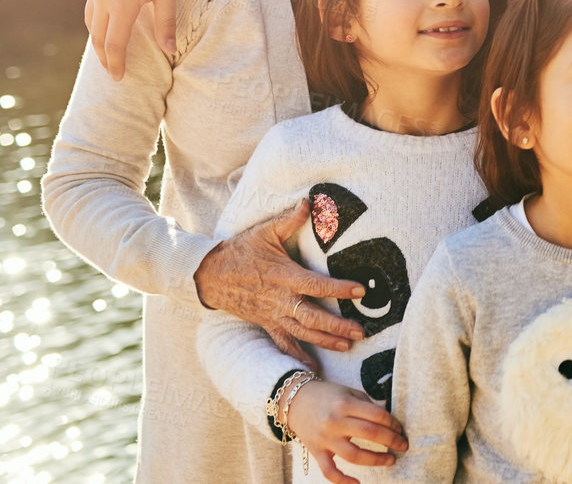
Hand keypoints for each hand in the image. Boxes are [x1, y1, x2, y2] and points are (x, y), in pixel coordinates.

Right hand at [85, 0, 179, 78]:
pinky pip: (91, 4)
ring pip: (91, 20)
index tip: (120, 78)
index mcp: (122, 4)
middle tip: (113, 71)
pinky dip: (96, 19)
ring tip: (108, 51)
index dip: (116, 63)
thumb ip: (167, 21)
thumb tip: (170, 50)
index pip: (115, 44)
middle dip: (105, 57)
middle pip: (98, 36)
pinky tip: (106, 22)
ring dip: (98, 38)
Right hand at [194, 199, 367, 368]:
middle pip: (313, 316)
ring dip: (326, 341)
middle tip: (361, 331)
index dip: (339, 289)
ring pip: (303, 333)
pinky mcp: (266, 324)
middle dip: (338, 326)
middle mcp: (281, 300)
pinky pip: (283, 344)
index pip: (317, 285)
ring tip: (349, 346)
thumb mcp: (265, 232)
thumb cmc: (241, 251)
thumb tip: (310, 201)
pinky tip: (312, 370)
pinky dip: (297, 357)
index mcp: (284, 276)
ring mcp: (273, 315)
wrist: (210, 276)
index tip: (360, 291)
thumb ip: (290, 220)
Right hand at [286, 379, 408, 483]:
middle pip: (370, 434)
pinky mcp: (316, 452)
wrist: (295, 401)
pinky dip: (343, 480)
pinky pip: (329, 471)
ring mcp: (325, 439)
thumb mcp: (349, 392)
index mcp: (345, 404)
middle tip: (403, 445)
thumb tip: (388, 422)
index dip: (393, 423)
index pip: (377, 415)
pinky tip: (357, 483)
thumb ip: (366, 405)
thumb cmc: (328, 395)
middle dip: (391, 441)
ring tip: (390, 460)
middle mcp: (335, 422)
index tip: (400, 428)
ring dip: (375, 459)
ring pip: (354, 455)